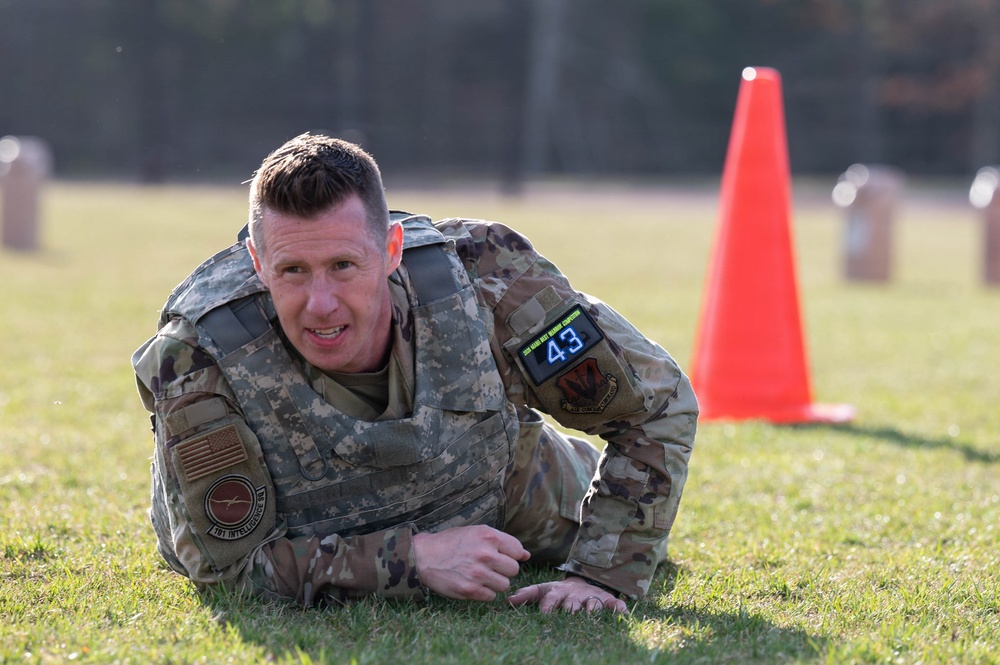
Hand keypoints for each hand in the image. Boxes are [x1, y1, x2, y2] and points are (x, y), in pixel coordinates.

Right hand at [413, 525, 529, 601]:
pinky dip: (485, 592)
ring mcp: (478, 573)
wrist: (424, 556)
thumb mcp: (477, 533)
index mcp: (488, 536)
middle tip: (488, 566)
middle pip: (514, 569)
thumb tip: (527, 555)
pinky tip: (474, 583)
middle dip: (503, 569)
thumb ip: (503, 542)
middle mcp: (485, 554)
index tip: (498, 556)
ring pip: (505, 585)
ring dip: (495, 582)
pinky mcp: (470, 590)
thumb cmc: (452, 543)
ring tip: (481, 575)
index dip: (510, 555)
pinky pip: (492, 596)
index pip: (518, 551)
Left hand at [507, 576, 628, 613]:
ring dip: (592, 608)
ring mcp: (590, 597)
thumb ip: (526, 595)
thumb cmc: (557, 592)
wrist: (581, 583)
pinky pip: (613, 603)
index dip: (548, 605)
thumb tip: (507, 601)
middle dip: (571, 608)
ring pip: (591, 604)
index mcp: (558, 593)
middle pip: (572, 603)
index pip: (551, 598)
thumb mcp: (542, 590)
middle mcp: (574, 595)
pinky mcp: (605, 600)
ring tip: (592, 614)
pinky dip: (618, 607)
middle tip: (569, 613)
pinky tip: (622, 611)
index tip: (544, 613)